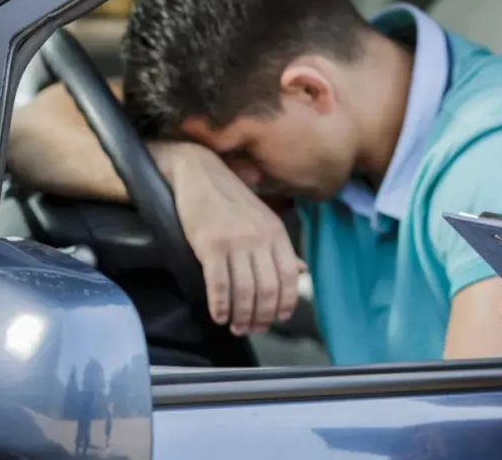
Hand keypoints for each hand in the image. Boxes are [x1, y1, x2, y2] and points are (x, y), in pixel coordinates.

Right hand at [154, 143, 305, 335]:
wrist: (200, 173)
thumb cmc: (231, 200)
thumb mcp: (264, 220)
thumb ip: (282, 248)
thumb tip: (301, 271)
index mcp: (276, 233)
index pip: (289, 276)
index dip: (286, 302)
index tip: (279, 318)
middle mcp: (260, 238)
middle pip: (268, 289)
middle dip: (262, 316)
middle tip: (254, 328)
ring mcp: (235, 242)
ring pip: (245, 291)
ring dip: (242, 316)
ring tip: (237, 326)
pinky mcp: (210, 245)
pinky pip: (219, 284)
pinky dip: (221, 306)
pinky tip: (219, 316)